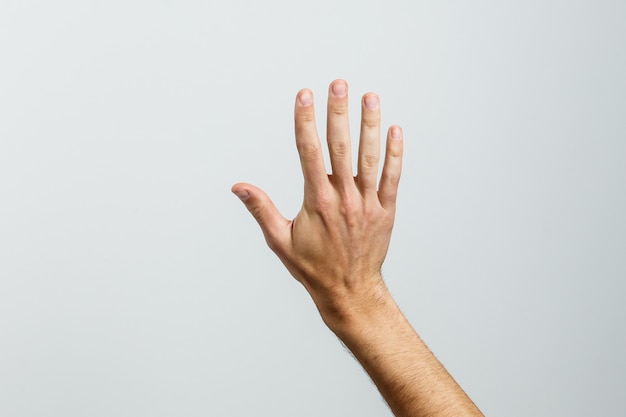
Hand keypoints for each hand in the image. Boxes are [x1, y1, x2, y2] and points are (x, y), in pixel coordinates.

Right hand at [232, 79, 402, 329]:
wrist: (349, 292)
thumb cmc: (312, 268)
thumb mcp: (279, 240)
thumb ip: (261, 209)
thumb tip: (238, 187)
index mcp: (316, 202)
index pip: (308, 152)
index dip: (305, 121)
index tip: (304, 96)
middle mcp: (343, 198)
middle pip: (340, 147)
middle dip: (338, 112)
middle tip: (339, 84)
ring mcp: (367, 204)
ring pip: (370, 158)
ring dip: (370, 125)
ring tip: (370, 97)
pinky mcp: (385, 211)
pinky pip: (392, 178)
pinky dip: (394, 154)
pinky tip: (395, 131)